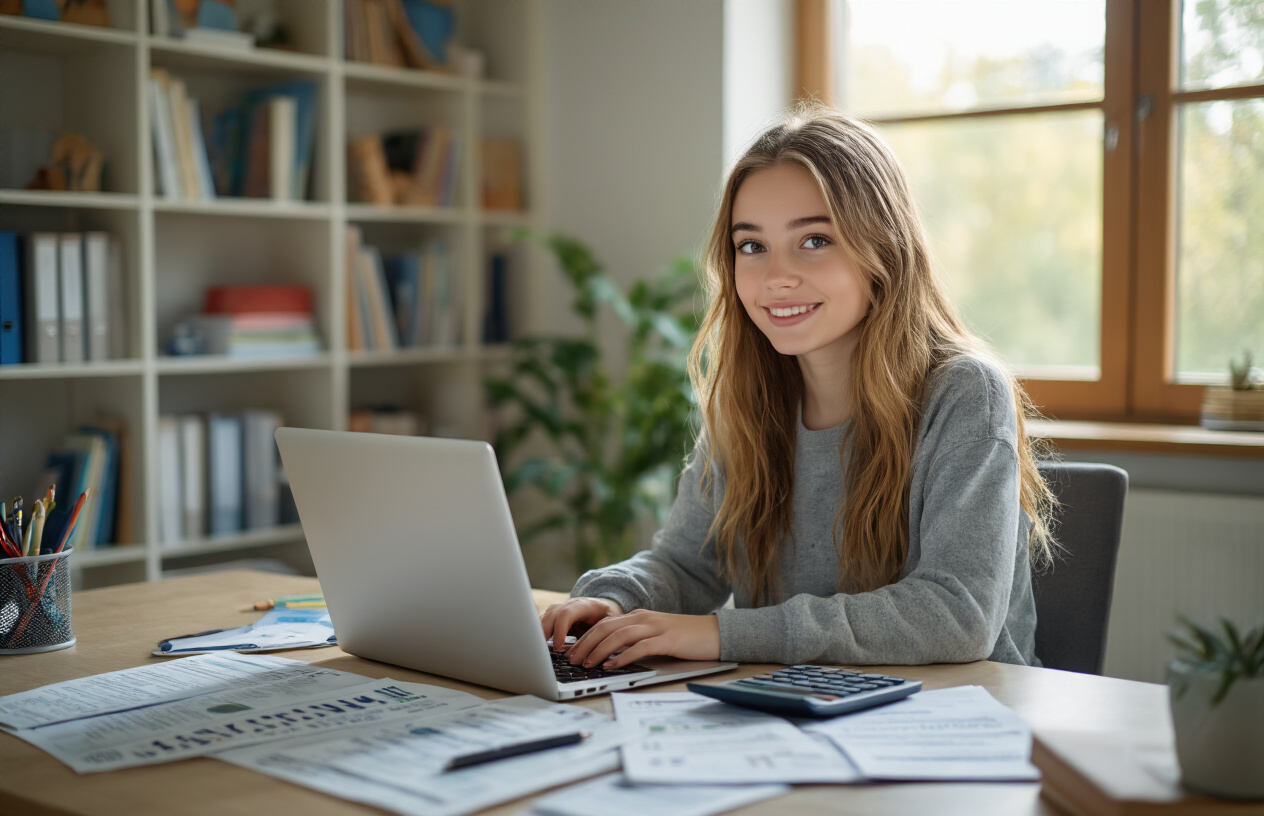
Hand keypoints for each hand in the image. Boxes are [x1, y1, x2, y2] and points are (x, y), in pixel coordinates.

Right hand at [540, 597, 622, 650]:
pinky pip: (543, 620)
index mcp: (585, 605)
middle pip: (552, 614)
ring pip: (545, 616)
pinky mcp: (555, 614)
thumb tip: (593, 654)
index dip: (559, 630)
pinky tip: (539, 645)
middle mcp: (570, 604)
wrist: (605, 606)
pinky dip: (539, 632)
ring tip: (538, 649)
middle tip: (543, 651)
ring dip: (539, 632)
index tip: (558, 647)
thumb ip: (600, 635)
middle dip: (544, 632)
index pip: (566, 614)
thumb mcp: (609, 624)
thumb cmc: (609, 617)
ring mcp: (561, 607)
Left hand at [565, 610, 719, 669]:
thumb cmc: (685, 638)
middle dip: (584, 644)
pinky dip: (622, 657)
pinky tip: (611, 666)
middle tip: (571, 660)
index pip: (603, 624)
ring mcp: (656, 627)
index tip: (570, 652)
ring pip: (618, 635)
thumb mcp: (655, 636)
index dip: (584, 638)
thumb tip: (610, 656)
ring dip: (598, 651)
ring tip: (586, 665)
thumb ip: (635, 641)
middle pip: (605, 628)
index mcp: (638, 617)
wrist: (716, 633)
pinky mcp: (667, 639)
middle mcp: (644, 618)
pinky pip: (639, 647)